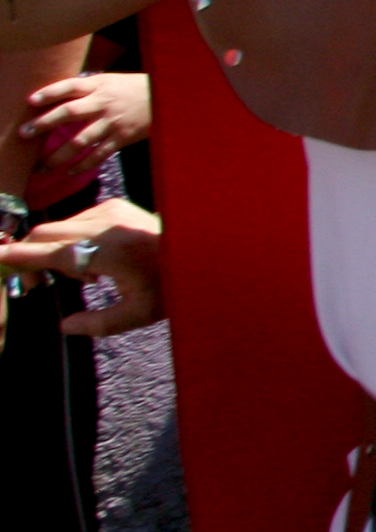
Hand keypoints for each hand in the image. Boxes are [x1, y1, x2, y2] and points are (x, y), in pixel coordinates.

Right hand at [0, 200, 161, 335]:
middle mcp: (103, 225)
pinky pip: (76, 220)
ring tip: (87, 278)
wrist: (202, 250)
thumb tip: (64, 326)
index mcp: (107, 251)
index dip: (17, 257)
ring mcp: (108, 210)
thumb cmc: (172, 284)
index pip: (47, 252)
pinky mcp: (114, 204)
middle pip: (43, 235)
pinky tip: (98, 261)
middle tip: (39, 285)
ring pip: (58, 227)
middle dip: (31, 258)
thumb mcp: (139, 314)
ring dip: (55, 250)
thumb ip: (98, 324)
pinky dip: (73, 239)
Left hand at [20, 72, 149, 190]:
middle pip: (69, 113)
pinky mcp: (123, 138)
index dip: (49, 93)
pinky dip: (84, 164)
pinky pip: (99, 154)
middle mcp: (104, 103)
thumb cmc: (135, 89)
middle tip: (24, 134)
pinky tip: (70, 171)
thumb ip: (87, 89)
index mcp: (99, 86)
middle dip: (44, 124)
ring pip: (80, 140)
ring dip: (59, 155)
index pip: (69, 86)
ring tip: (43, 166)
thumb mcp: (111, 81)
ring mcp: (113, 122)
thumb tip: (59, 98)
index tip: (31, 101)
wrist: (169, 97)